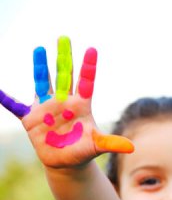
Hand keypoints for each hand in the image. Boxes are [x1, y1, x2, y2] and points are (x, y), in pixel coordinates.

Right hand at [0, 36, 132, 168]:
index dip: (88, 66)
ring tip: (39, 49)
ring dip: (40, 67)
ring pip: (42, 83)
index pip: (86, 82)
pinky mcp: (31, 119)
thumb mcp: (97, 146)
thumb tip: (131, 147)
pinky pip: (16, 106)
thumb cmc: (83, 151)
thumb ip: (111, 143)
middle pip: (64, 75)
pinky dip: (6, 100)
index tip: (92, 49)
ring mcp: (46, 108)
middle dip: (64, 57)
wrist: (66, 162)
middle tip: (64, 37)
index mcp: (81, 105)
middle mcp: (63, 102)